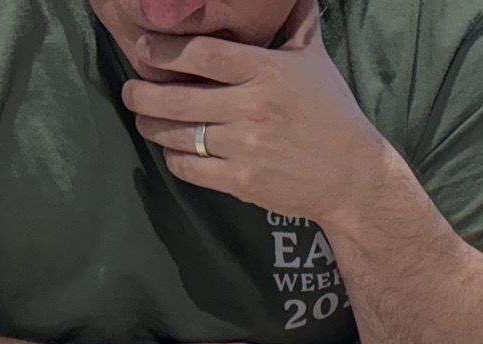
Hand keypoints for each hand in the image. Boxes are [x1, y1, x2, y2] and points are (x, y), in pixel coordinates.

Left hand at [120, 0, 389, 225]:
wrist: (353, 176)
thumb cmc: (334, 115)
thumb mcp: (316, 62)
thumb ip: (298, 24)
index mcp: (267, 71)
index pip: (202, 54)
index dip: (165, 51)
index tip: (145, 50)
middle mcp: (252, 107)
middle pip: (178, 96)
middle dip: (142, 93)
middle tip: (130, 90)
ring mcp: (244, 146)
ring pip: (178, 133)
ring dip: (151, 126)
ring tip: (143, 118)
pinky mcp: (241, 180)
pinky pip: (190, 168)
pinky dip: (174, 158)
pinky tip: (171, 150)